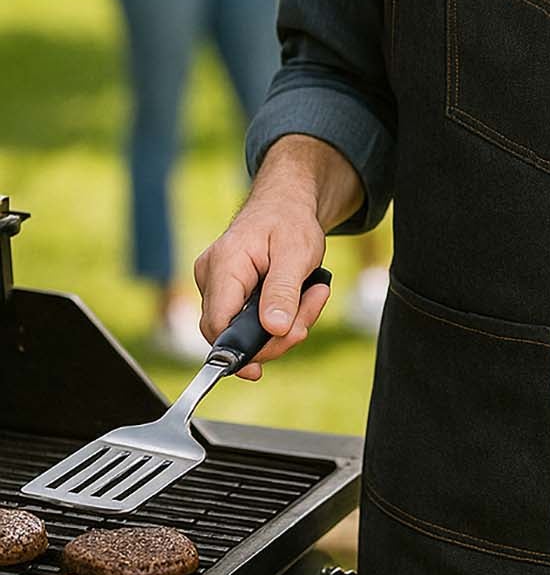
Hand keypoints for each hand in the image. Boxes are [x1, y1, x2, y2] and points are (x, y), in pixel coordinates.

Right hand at [194, 188, 329, 380]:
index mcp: (224, 266)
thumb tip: (274, 330)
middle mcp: (211, 278)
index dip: (236, 352)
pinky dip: (279, 318)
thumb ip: (283, 291)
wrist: (286, 204)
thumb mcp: (296, 252)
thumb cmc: (289, 220)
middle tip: (314, 305)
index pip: (217, 324)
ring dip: (286, 324)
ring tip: (314, 292)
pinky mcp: (228, 294)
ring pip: (245, 331)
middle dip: (277, 334)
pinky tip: (301, 297)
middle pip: (231, 334)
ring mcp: (217, 287)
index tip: (257, 371)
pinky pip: (250, 322)